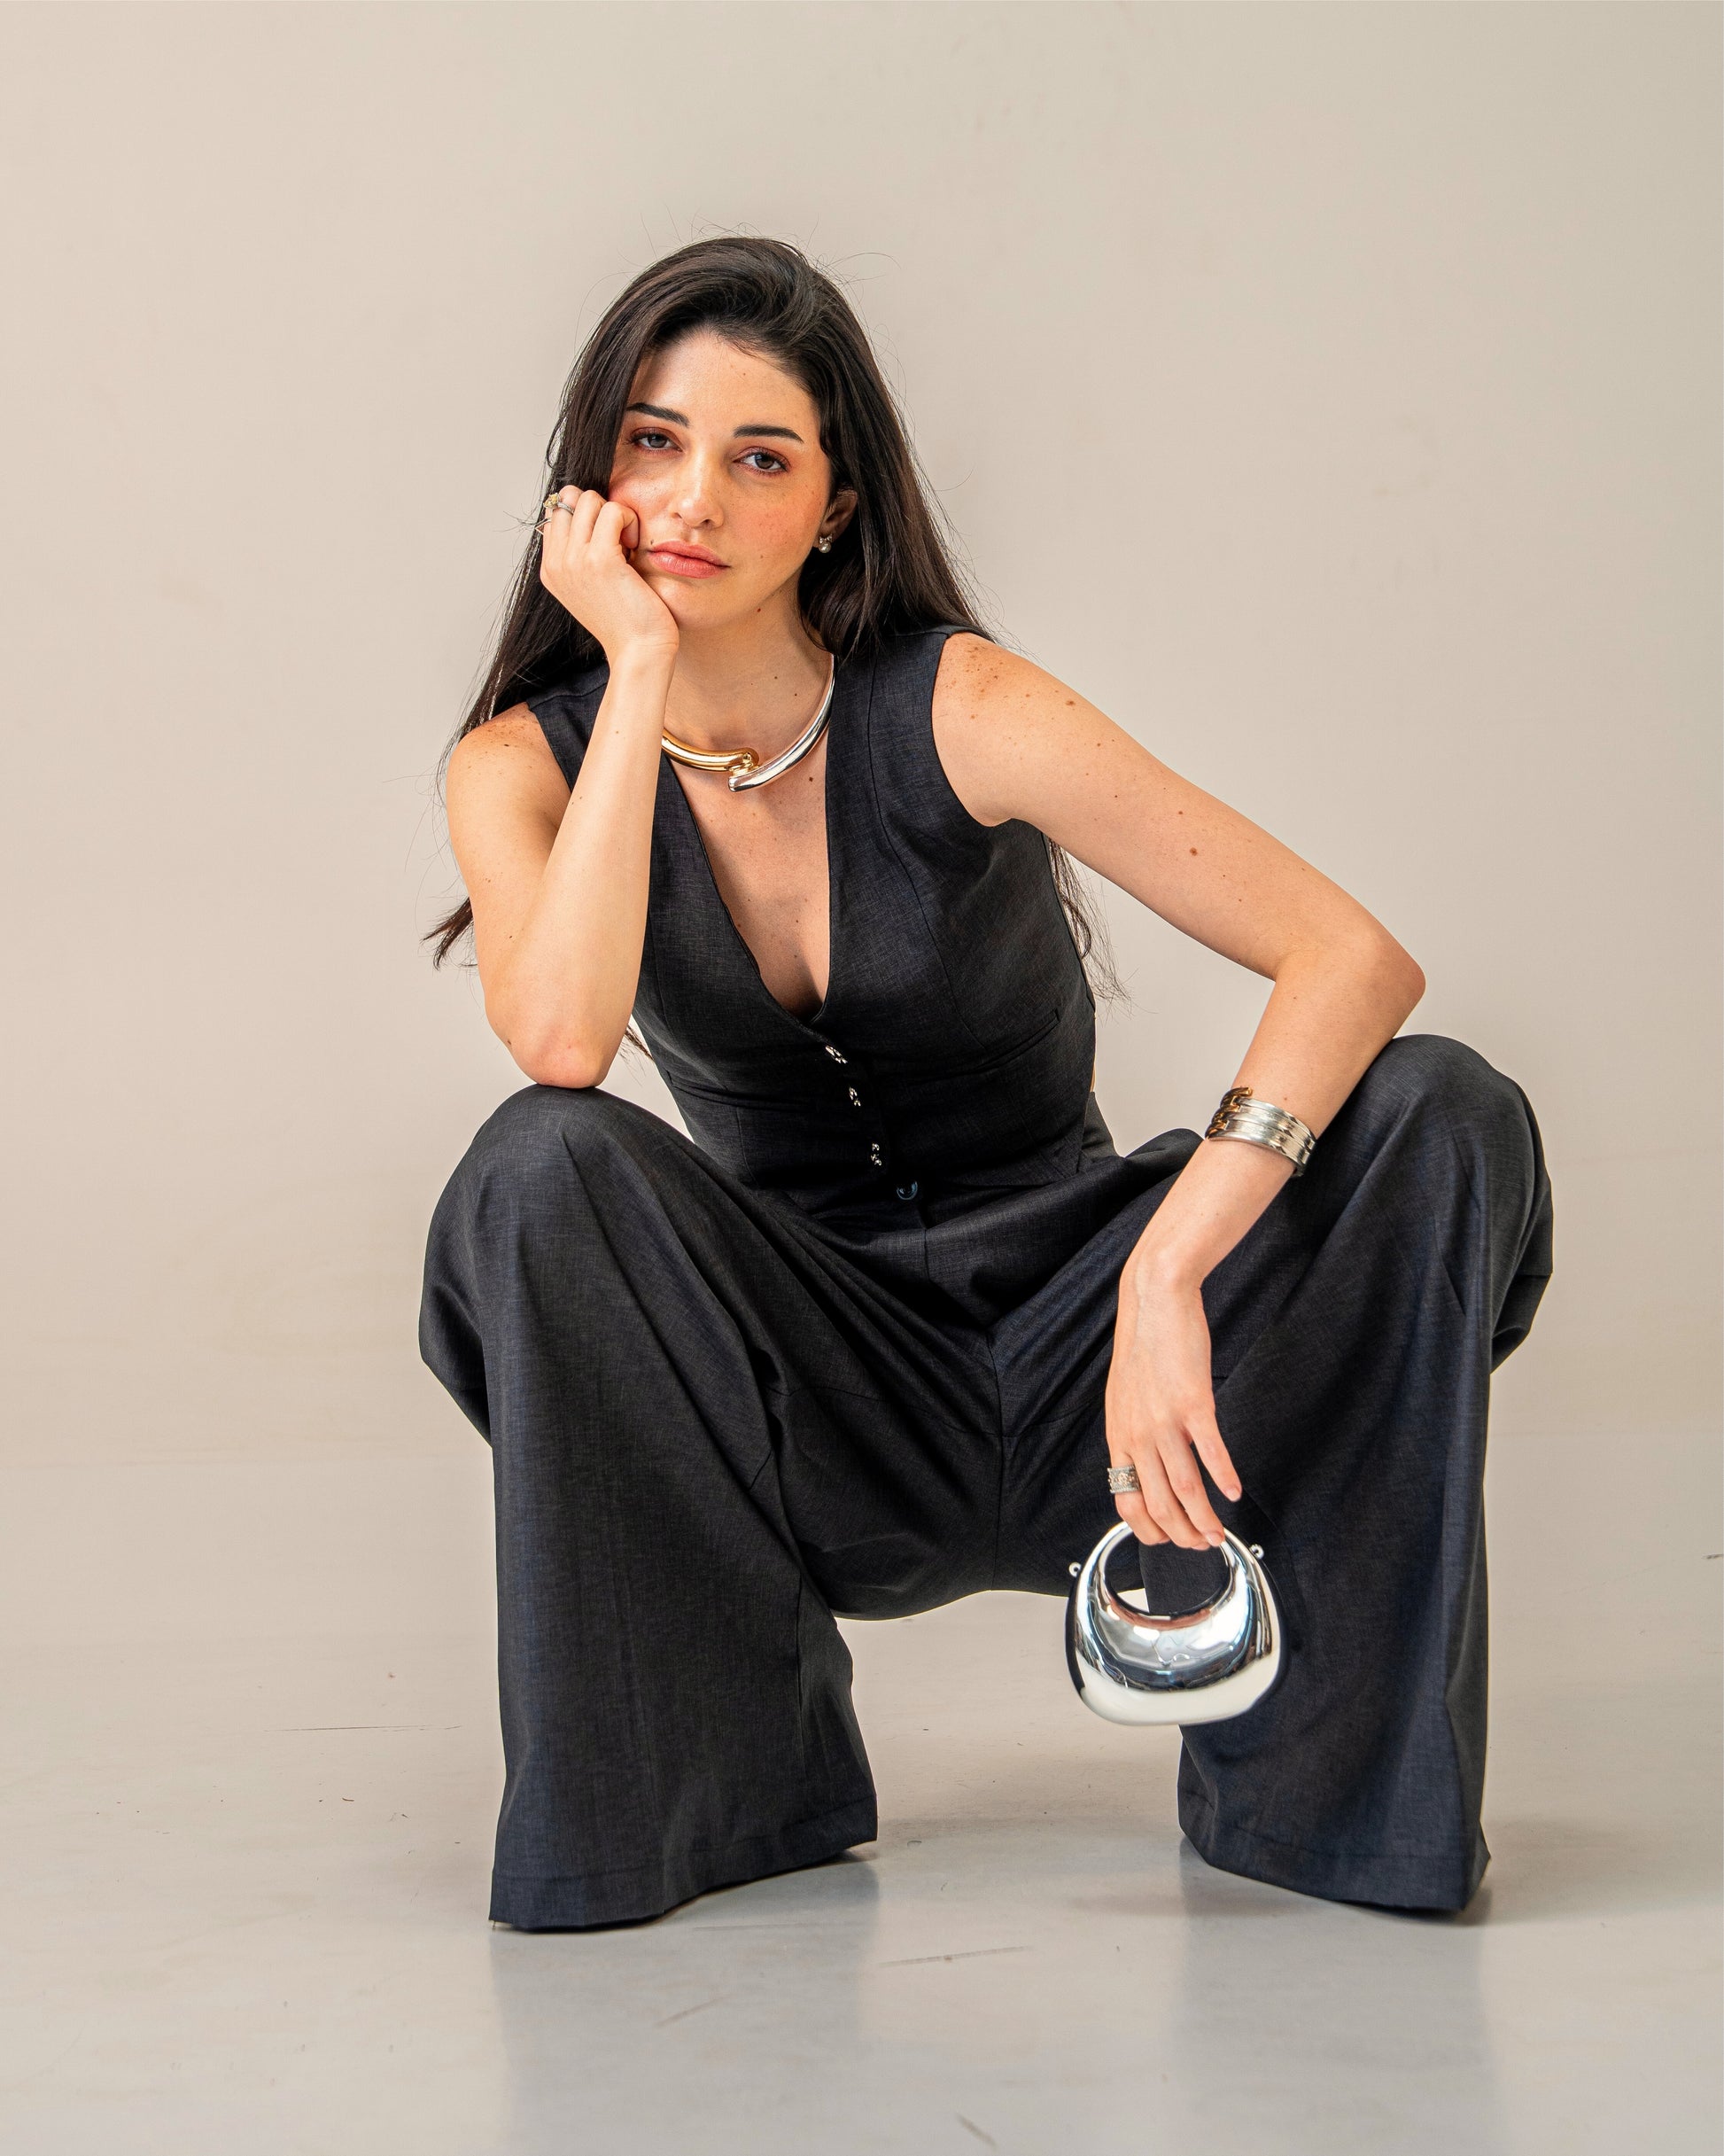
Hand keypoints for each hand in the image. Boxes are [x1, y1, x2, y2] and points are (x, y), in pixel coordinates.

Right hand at [538, 486, 676, 662]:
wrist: (638, 652)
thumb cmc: (626, 621)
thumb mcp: (592, 586)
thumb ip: (580, 555)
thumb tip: (587, 513)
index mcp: (550, 570)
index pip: (555, 512)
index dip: (585, 515)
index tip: (607, 541)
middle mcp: (556, 563)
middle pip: (569, 498)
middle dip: (598, 508)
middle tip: (618, 539)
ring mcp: (574, 560)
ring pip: (589, 499)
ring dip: (615, 513)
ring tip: (627, 543)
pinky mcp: (600, 559)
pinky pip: (613, 510)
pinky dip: (629, 519)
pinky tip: (635, 547)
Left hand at [1104, 1260, 1242, 1548]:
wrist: (1155, 1300)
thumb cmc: (1144, 1348)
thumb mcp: (1126, 1398)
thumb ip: (1135, 1435)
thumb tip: (1150, 1467)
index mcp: (1119, 1436)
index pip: (1126, 1501)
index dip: (1149, 1530)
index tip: (1169, 1541)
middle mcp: (1137, 1434)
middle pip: (1158, 1504)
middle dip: (1182, 1534)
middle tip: (1202, 1545)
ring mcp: (1164, 1420)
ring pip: (1184, 1487)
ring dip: (1204, 1518)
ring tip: (1219, 1533)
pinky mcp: (1193, 1403)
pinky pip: (1210, 1452)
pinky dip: (1224, 1477)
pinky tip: (1234, 1493)